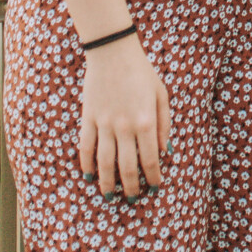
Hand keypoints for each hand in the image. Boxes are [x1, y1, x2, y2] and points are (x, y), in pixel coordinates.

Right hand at [78, 39, 172, 197]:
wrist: (113, 51)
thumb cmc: (142, 72)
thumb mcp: (162, 94)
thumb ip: (164, 124)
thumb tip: (165, 151)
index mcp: (146, 121)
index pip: (149, 159)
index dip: (152, 177)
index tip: (155, 187)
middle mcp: (125, 126)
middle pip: (126, 167)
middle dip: (131, 187)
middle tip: (133, 199)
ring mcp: (104, 123)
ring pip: (104, 162)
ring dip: (107, 183)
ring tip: (109, 197)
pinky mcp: (88, 118)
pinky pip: (86, 146)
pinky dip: (86, 163)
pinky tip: (89, 175)